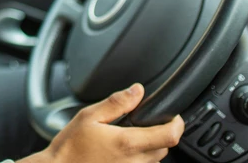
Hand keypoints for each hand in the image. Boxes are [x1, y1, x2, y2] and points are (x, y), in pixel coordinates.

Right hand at [22, 83, 183, 162]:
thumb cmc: (70, 147)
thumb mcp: (89, 116)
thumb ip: (116, 103)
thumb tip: (137, 91)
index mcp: (127, 143)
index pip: (169, 135)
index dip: (177, 124)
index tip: (174, 116)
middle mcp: (133, 161)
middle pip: (165, 147)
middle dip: (162, 133)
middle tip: (147, 122)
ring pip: (155, 160)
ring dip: (151, 146)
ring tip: (131, 136)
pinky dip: (139, 158)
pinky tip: (122, 152)